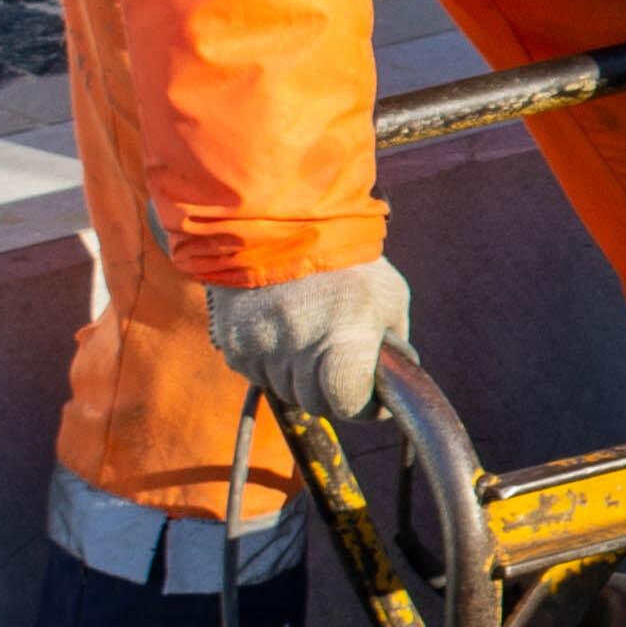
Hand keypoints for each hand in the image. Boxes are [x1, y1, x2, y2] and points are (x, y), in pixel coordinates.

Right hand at [204, 258, 410, 420]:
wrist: (278, 220)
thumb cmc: (346, 257)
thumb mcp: (389, 295)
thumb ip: (391, 341)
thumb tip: (388, 374)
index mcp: (343, 347)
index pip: (350, 406)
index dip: (366, 404)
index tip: (371, 393)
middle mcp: (298, 356)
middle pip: (317, 402)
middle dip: (333, 389)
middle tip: (341, 358)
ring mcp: (261, 353)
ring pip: (286, 389)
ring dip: (301, 374)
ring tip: (310, 331)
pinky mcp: (234, 346)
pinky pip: (259, 371)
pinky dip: (273, 359)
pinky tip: (283, 325)